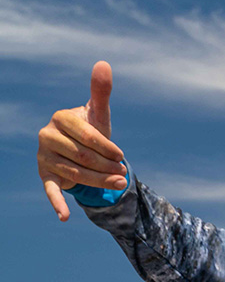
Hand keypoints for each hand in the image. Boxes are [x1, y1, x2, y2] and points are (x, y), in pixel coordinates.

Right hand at [36, 60, 126, 221]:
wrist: (81, 150)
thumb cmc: (92, 130)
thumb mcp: (99, 114)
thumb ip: (101, 91)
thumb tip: (103, 63)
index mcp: (60, 119)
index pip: (87, 135)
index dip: (107, 148)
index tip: (122, 156)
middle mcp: (47, 136)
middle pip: (82, 157)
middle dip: (107, 167)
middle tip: (123, 174)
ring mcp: (44, 157)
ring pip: (76, 174)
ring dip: (99, 182)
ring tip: (119, 183)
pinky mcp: (45, 175)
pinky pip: (50, 191)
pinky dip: (58, 204)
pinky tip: (65, 218)